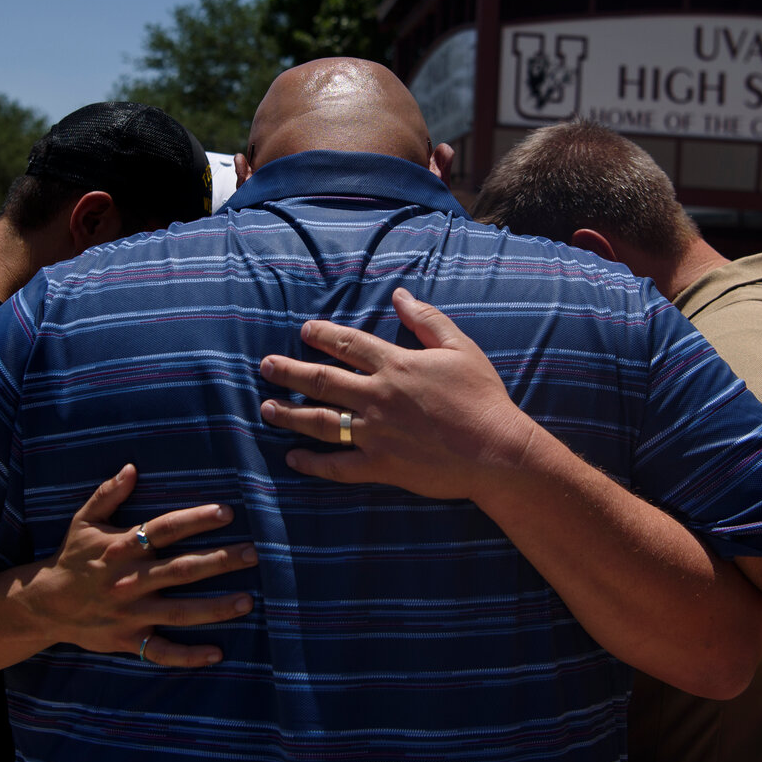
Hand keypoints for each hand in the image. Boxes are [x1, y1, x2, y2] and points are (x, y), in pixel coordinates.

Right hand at [23, 464, 257, 666]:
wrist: (44, 605)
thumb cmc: (72, 557)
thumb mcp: (84, 521)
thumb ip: (108, 494)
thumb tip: (132, 468)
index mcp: (123, 548)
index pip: (163, 529)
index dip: (195, 520)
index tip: (227, 512)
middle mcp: (130, 580)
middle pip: (181, 570)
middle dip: (219, 561)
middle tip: (254, 554)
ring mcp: (130, 613)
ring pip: (179, 612)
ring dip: (215, 608)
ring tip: (247, 601)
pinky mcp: (128, 640)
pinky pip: (161, 651)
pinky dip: (188, 655)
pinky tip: (217, 653)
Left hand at [258, 287, 538, 501]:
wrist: (496, 450)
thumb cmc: (482, 397)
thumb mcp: (460, 348)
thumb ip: (426, 320)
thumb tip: (400, 294)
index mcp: (396, 365)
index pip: (349, 344)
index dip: (323, 335)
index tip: (304, 330)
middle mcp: (378, 396)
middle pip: (323, 380)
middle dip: (290, 372)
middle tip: (266, 367)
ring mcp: (376, 433)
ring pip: (321, 421)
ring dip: (290, 414)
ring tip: (267, 410)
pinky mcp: (381, 466)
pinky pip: (338, 466)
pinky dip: (313, 464)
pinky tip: (293, 458)